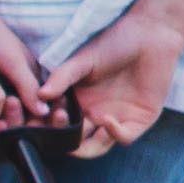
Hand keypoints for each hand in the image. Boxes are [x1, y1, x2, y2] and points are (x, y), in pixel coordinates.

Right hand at [48, 17, 183, 148]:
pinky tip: (106, 119)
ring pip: (95, 147)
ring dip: (83, 146)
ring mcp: (115, 120)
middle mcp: (93, 115)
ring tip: (76, 128)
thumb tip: (40, 95)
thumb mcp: (82, 60)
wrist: (148, 35)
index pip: (56, 125)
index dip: (44, 127)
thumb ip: (62, 77)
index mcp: (76, 103)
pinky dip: (113, 133)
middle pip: (72, 141)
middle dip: (60, 138)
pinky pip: (123, 137)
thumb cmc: (113, 43)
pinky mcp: (139, 121)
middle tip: (56, 119)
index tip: (34, 120)